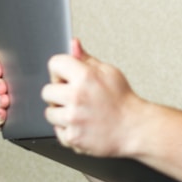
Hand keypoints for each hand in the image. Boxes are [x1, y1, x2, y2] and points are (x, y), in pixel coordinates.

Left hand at [41, 39, 144, 156]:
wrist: (134, 128)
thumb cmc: (123, 101)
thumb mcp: (109, 72)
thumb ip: (86, 59)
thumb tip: (73, 44)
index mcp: (86, 77)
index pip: (54, 64)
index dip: (61, 71)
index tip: (68, 77)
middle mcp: (77, 96)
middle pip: (47, 91)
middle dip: (59, 94)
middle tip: (77, 98)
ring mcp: (73, 118)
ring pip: (49, 112)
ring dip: (61, 113)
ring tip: (80, 113)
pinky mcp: (72, 137)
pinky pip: (57, 131)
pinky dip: (68, 130)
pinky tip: (83, 125)